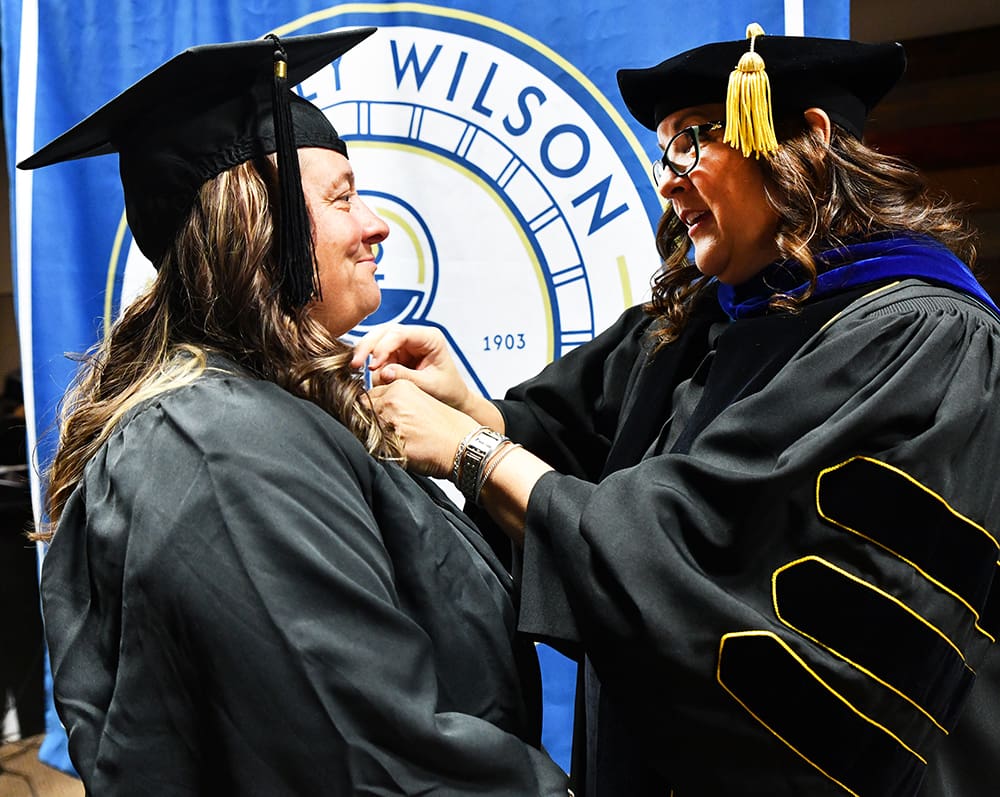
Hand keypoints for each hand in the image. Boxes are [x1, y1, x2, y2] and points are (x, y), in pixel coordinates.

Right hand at [352, 325, 474, 413]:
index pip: (400, 333)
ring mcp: (404, 344)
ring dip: (366, 353)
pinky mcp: (395, 354)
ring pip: (377, 339)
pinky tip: (365, 372)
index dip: (383, 346)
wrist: (453, 398)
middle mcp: (415, 336)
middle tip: (355, 364)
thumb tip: (382, 372)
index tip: (373, 365)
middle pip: (385, 331)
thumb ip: (407, 377)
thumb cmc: (448, 390)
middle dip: (368, 346)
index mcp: (430, 337)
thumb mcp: (429, 385)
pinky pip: (377, 353)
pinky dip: (369, 362)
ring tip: (356, 368)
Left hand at [368, 380, 478, 477]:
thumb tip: (371, 410)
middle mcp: (392, 402)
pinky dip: (382, 453)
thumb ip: (395, 402)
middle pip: (362, 414)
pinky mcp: (391, 444)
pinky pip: (374, 450)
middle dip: (369, 424)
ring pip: (365, 431)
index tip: (383, 420)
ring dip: (374, 438)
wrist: (464, 444)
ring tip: (398, 443)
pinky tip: (401, 452)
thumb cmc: (446, 426)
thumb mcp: (419, 400)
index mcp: (399, 387)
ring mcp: (390, 423)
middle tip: (391, 434)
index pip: (367, 397)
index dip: (372, 411)